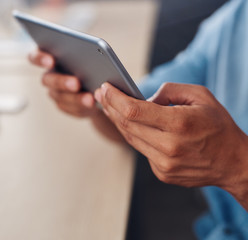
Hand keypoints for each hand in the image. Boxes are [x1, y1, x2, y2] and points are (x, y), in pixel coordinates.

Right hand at [28, 50, 98, 117]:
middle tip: (75, 83)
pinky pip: (70, 108)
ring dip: (75, 98)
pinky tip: (92, 105)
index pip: (35, 57)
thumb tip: (94, 53)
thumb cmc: (92, 62)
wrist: (99, 83)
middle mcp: (50, 76)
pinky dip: (81, 107)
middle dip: (62, 82)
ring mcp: (55, 92)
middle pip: (49, 80)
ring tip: (89, 98)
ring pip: (61, 97)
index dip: (40, 59)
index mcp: (50, 57)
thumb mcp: (90, 53)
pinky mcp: (65, 105)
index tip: (50, 61)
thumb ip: (87, 51)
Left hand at [95, 82, 247, 199]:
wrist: (233, 163)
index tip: (104, 88)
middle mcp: (169, 147)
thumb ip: (169, 91)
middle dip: (110, 107)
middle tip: (100, 94)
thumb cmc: (218, 125)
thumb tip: (143, 99)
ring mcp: (164, 164)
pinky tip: (130, 124)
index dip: (115, 98)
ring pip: (130, 138)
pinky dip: (134, 135)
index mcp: (179, 124)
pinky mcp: (162, 173)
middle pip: (127, 124)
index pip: (134, 110)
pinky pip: (142, 150)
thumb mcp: (200, 96)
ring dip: (117, 121)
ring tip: (109, 107)